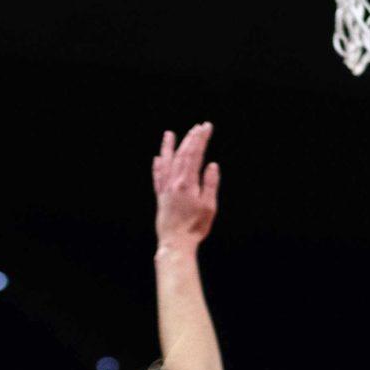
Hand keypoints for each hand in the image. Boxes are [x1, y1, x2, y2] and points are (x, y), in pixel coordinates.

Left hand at [153, 123, 219, 248]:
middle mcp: (174, 182)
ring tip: (169, 134)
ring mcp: (165, 189)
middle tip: (198, 127)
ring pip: (167, 162)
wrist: (175, 243)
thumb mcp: (209, 206)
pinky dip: (158, 166)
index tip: (206, 127)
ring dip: (168, 147)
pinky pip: (158, 177)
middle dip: (190, 139)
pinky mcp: (161, 197)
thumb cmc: (194, 227)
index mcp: (187, 183)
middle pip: (182, 155)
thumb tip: (212, 165)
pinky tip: (158, 158)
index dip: (200, 139)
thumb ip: (210, 184)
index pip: (194, 155)